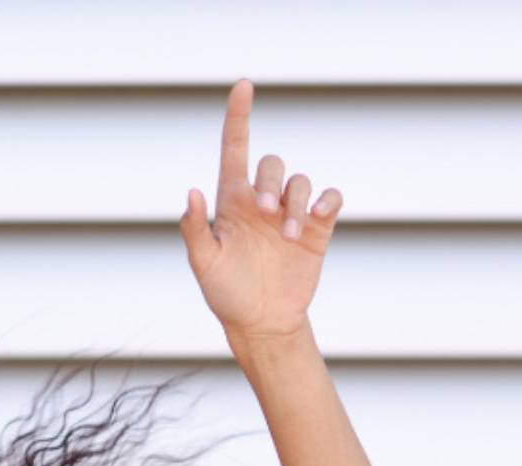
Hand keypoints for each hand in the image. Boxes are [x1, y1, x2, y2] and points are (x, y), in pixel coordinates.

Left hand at [180, 78, 342, 347]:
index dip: (239, 116)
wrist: (262, 324)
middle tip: (265, 213)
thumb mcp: (204, 266)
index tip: (243, 86)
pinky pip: (329, 199)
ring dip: (295, 204)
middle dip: (271, 182)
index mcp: (233, 202)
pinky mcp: (316, 230)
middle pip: (272, 164)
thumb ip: (194, 230)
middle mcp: (262, 202)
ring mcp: (290, 215)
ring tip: (286, 238)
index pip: (235, 148)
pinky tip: (319, 215)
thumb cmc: (227, 295)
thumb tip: (192, 192)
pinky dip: (328, 201)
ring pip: (300, 182)